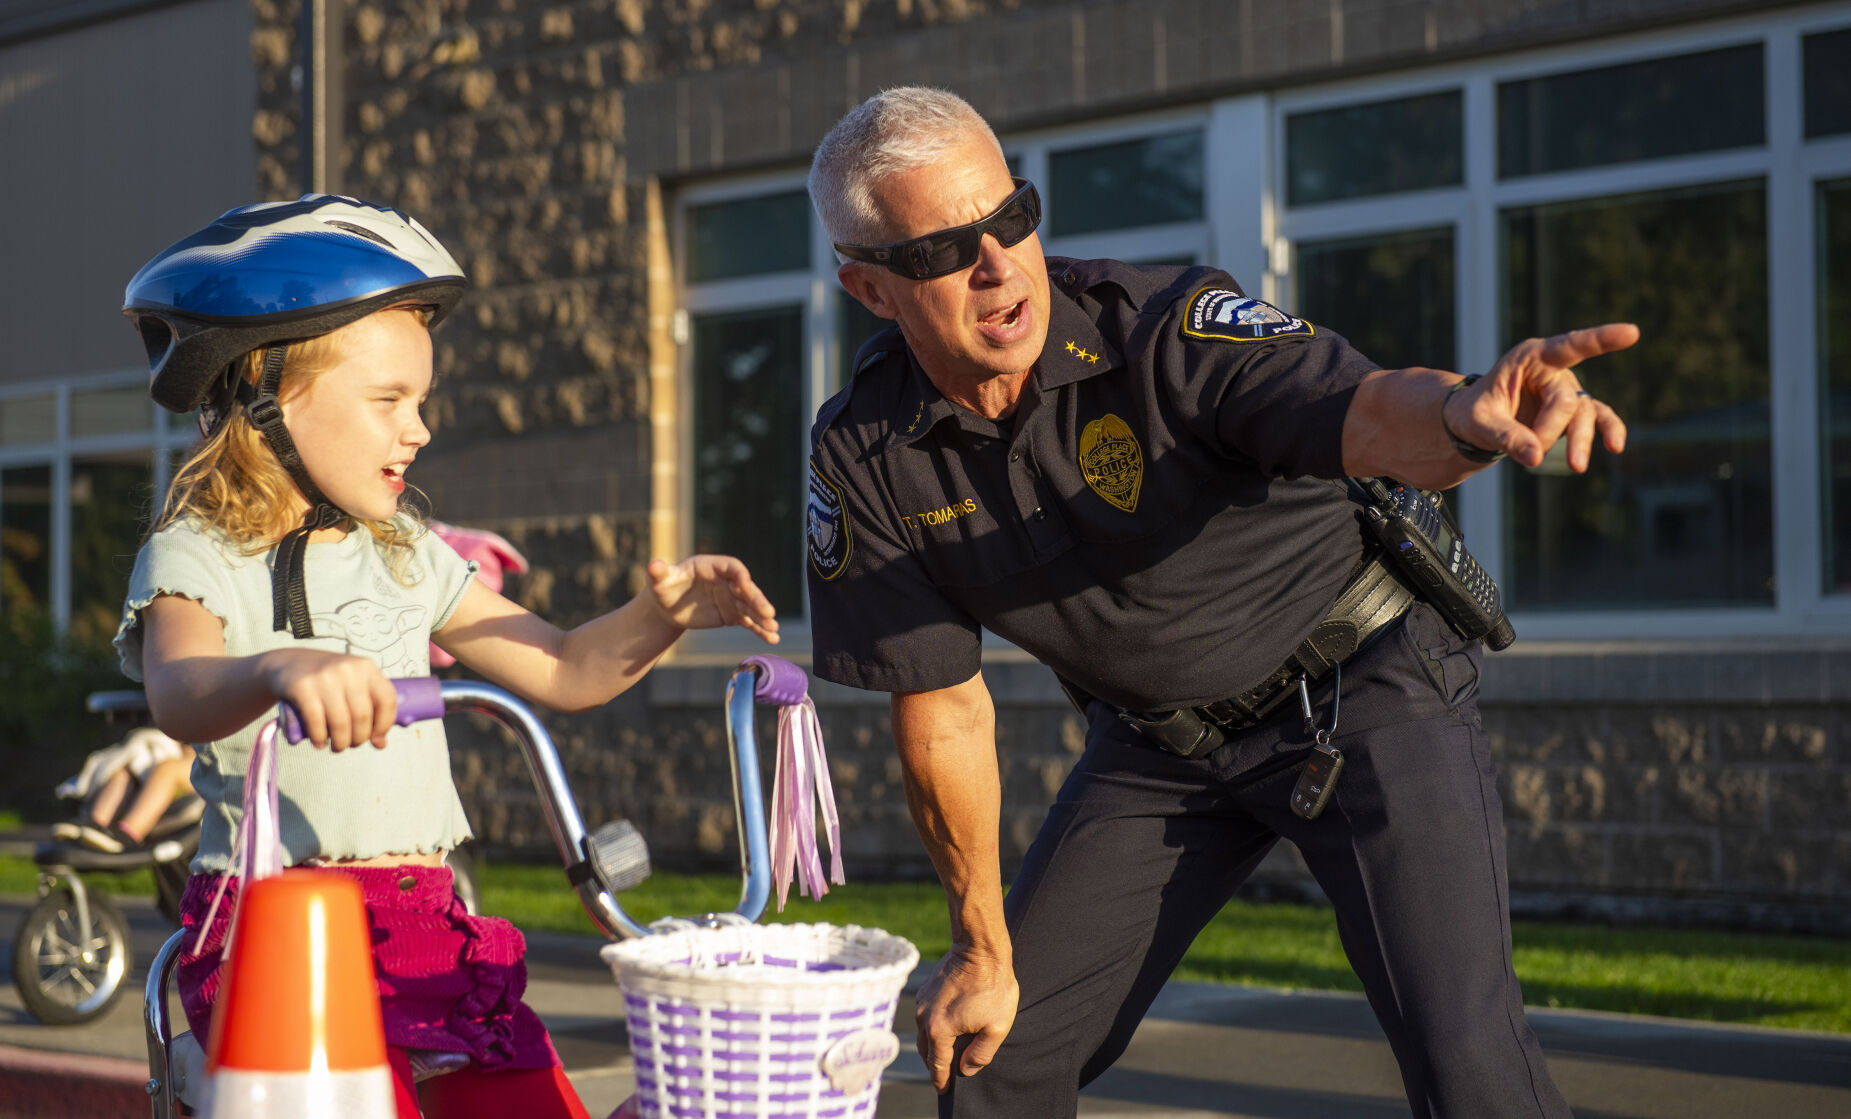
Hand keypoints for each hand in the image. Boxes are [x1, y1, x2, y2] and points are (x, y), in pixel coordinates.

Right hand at [258, 649, 397, 750]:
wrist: (288, 662)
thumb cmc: (326, 680)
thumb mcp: (352, 685)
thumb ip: (369, 710)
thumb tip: (380, 743)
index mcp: (366, 668)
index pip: (387, 700)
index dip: (384, 725)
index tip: (376, 738)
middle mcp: (348, 669)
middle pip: (362, 716)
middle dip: (359, 738)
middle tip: (351, 743)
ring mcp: (324, 677)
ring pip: (341, 723)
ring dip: (341, 743)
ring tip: (337, 746)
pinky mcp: (302, 687)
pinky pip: (316, 722)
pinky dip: (319, 738)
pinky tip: (319, 742)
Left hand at [645, 555, 779, 642]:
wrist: (666, 606)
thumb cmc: (663, 586)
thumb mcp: (658, 579)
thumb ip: (659, 572)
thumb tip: (654, 565)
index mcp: (713, 566)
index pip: (733, 568)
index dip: (741, 576)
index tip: (747, 585)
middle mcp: (727, 581)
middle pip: (747, 589)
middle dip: (758, 601)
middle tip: (769, 613)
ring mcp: (731, 599)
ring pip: (750, 608)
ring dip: (763, 618)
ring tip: (774, 630)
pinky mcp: (731, 615)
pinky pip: (748, 622)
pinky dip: (759, 630)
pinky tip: (772, 639)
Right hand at [913, 945, 1017, 1091]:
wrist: (980, 948)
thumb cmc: (992, 986)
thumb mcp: (997, 1027)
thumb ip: (981, 1054)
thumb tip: (966, 1069)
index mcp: (939, 1031)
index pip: (937, 1065)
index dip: (941, 1081)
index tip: (944, 1090)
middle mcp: (924, 1018)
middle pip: (926, 1051)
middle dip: (935, 1065)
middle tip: (945, 1074)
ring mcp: (922, 1002)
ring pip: (923, 1034)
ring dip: (933, 1045)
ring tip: (946, 1052)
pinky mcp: (925, 989)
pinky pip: (925, 1017)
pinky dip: (932, 1028)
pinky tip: (946, 1026)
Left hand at [1444, 323, 1635, 470]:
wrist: (1475, 422)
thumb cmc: (1475, 412)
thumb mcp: (1480, 422)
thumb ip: (1506, 437)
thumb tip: (1536, 457)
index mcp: (1530, 357)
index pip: (1568, 346)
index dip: (1600, 340)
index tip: (1631, 333)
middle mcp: (1554, 369)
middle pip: (1567, 401)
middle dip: (1550, 431)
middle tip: (1532, 456)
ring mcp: (1567, 389)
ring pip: (1584, 414)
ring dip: (1580, 441)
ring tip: (1576, 467)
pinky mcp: (1574, 410)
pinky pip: (1598, 418)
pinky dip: (1609, 430)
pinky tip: (1615, 446)